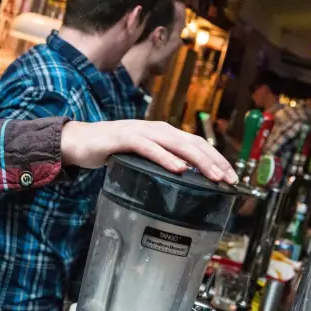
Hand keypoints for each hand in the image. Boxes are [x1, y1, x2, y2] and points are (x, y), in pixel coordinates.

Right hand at [61, 120, 237, 183]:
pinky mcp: (124, 138)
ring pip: (176, 144)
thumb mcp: (142, 158)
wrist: (79, 142)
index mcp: (163, 133)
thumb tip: (184, 181)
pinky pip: (149, 148)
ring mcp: (141, 131)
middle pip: (192, 142)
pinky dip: (165, 158)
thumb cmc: (112, 151)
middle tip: (229, 179)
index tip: (232, 177)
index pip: (196, 143)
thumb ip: (160, 163)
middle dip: (214, 161)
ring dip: (197, 160)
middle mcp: (156, 129)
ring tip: (213, 176)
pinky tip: (179, 169)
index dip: (216, 158)